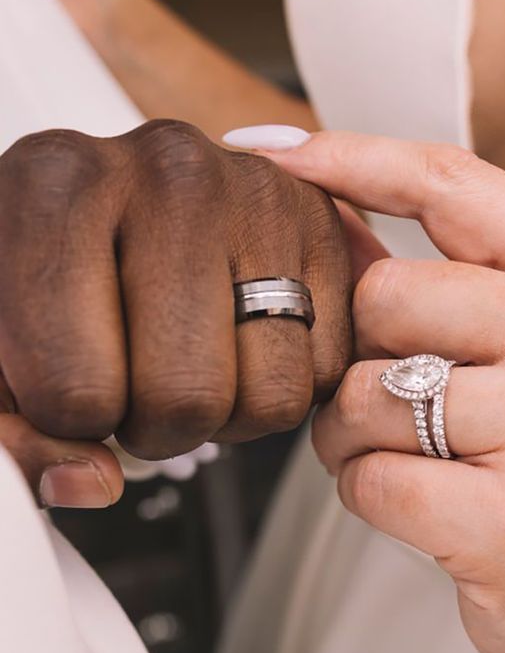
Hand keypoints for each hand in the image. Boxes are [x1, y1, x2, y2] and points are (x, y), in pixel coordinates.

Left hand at [0, 120, 352, 503]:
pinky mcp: (319, 223)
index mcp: (54, 188)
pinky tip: (236, 346)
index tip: (69, 392)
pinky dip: (279, 384)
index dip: (70, 425)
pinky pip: (326, 370)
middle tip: (135, 388)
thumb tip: (90, 482)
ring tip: (189, 366)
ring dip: (226, 414)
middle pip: (185, 396)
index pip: (76, 389)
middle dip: (154, 427)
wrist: (109, 199)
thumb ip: (11, 434)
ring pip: (269, 395)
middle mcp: (167, 170)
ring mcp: (255, 191)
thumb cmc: (46, 265)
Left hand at [258, 129, 504, 652]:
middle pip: (384, 297)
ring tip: (421, 467)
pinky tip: (432, 517)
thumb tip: (342, 230)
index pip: (453, 185)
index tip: (275, 153)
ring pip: (363, 394)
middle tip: (389, 407)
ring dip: (359, 440)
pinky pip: (371, 480)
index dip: (351, 157)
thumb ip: (452, 297)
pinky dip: (373, 499)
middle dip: (357, 358)